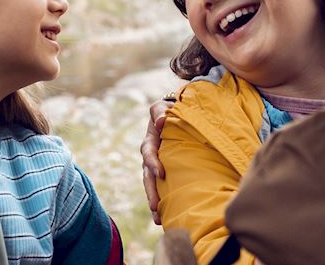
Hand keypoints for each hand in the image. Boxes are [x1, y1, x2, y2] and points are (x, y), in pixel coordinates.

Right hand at [141, 96, 173, 224]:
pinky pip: (161, 188)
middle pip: (147, 176)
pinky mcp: (164, 174)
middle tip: (156, 207)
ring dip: (154, 202)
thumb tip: (162, 120)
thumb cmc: (171, 110)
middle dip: (151, 192)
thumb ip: (160, 111)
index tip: (161, 174)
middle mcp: (150, 156)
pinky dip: (161, 202)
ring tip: (158, 218)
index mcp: (150, 141)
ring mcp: (156, 166)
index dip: (153, 162)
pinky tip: (165, 217)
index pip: (148, 152)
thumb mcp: (163, 107)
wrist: (177, 116)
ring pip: (152, 186)